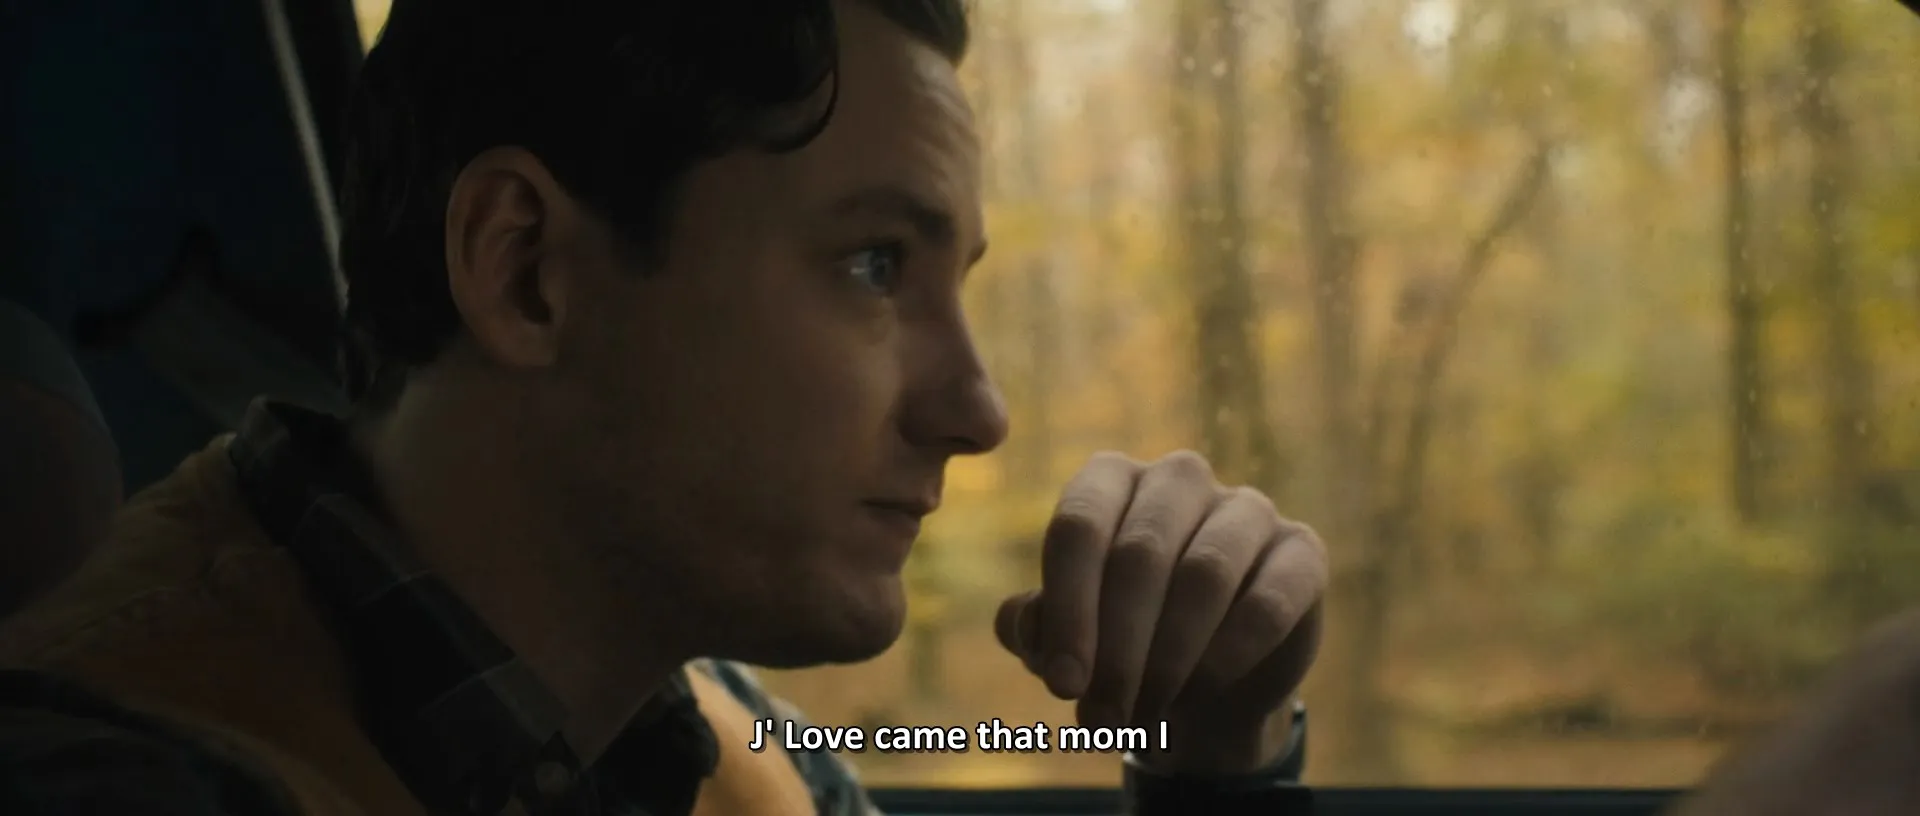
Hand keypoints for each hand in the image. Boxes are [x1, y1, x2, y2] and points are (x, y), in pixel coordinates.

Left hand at [993, 451, 1326, 774]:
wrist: (1202, 693)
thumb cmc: (1117, 648)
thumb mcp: (1065, 643)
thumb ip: (1033, 626)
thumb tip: (1027, 624)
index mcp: (1110, 480)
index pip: (1079, 527)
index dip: (1068, 611)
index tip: (1063, 685)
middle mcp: (1177, 479)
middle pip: (1139, 553)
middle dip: (1116, 649)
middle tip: (1103, 716)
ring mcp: (1246, 509)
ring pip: (1205, 574)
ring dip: (1169, 658)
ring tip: (1146, 713)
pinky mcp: (1301, 552)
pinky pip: (1268, 599)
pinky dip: (1229, 655)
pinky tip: (1202, 692)